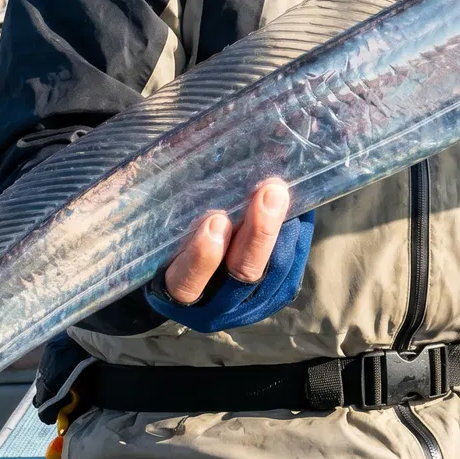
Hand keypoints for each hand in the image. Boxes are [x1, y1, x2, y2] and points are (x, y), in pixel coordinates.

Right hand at [144, 178, 315, 333]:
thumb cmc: (168, 245)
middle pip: (241, 275)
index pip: (186, 282)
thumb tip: (190, 152)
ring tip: (283, 193)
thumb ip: (175, 208)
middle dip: (259, 234)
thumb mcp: (163, 233)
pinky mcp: (273, 298)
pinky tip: (296, 210)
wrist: (186, 277)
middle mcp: (213, 306)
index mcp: (178, 291)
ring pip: (273, 275)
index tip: (216, 221)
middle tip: (270, 192)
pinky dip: (296, 239)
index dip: (201, 257)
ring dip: (282, 232)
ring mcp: (247, 306)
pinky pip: (291, 272)